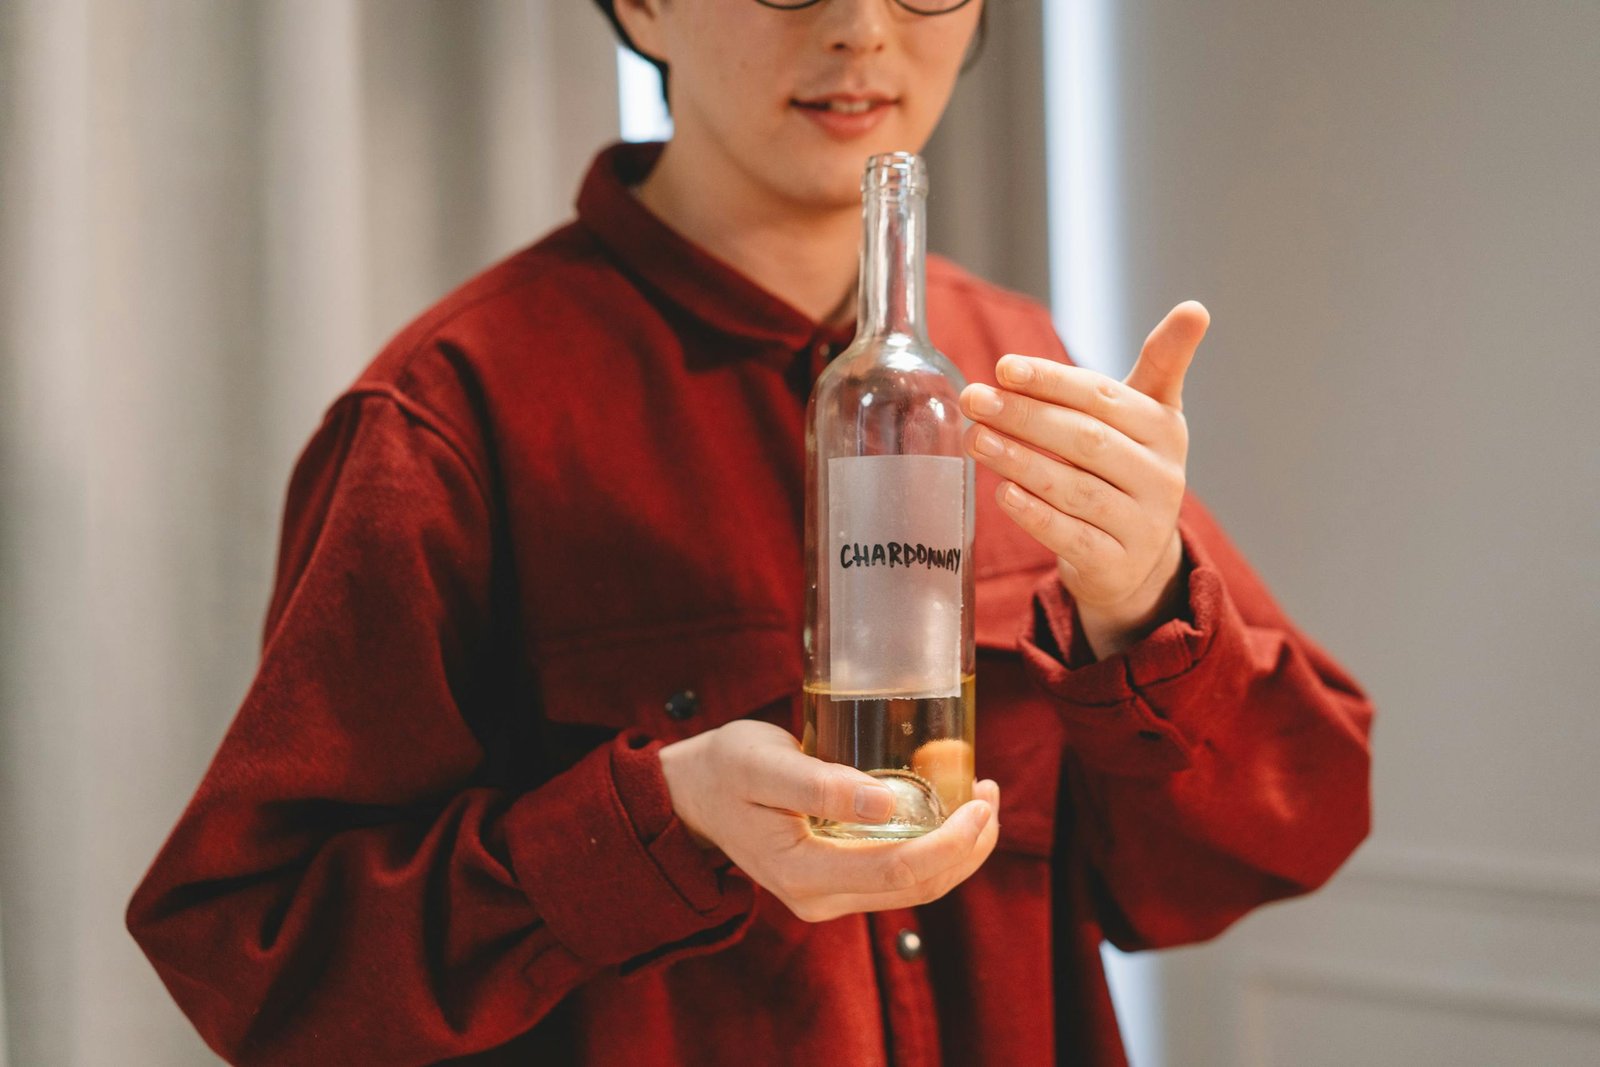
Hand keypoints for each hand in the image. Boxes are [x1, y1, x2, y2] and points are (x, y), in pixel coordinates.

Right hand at [658, 720, 1000, 922]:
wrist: (690, 795)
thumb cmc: (723, 769)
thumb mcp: (762, 763)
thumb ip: (818, 784)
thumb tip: (886, 802)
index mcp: (804, 874)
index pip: (900, 872)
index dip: (952, 842)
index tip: (980, 801)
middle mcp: (821, 897)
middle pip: (919, 887)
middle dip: (967, 846)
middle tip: (990, 793)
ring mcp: (829, 894)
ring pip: (915, 886)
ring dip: (957, 849)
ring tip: (981, 799)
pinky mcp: (836, 879)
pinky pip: (898, 874)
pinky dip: (933, 846)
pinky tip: (947, 809)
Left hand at [958, 301, 1210, 658]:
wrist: (1136, 558)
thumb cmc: (1128, 468)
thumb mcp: (1147, 416)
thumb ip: (1161, 362)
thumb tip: (1196, 308)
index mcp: (1165, 429)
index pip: (1103, 397)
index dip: (1052, 380)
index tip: (1002, 367)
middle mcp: (1161, 476)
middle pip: (1086, 439)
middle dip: (1024, 417)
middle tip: (974, 400)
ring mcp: (1142, 524)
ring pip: (1075, 488)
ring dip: (1020, 461)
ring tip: (977, 439)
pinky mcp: (1116, 564)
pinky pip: (1071, 536)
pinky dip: (1035, 514)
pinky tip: (1002, 493)